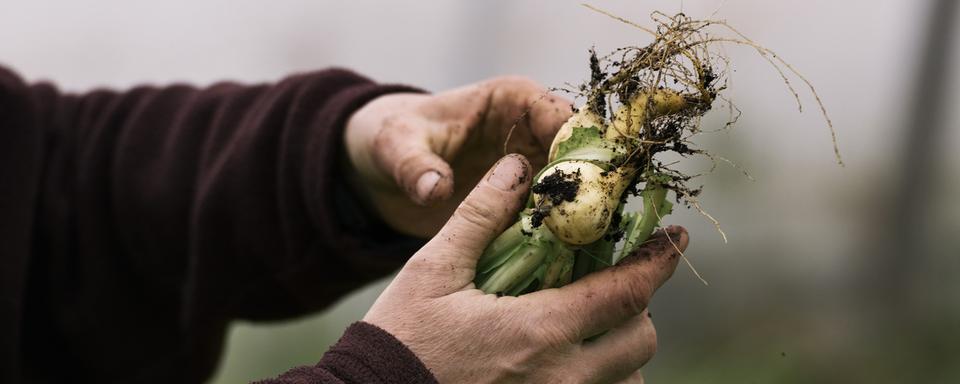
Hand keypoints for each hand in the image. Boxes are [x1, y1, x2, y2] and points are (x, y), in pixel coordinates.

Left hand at [344, 76, 571, 236]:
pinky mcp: (525, 203)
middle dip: (591, 190)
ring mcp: (533, 170)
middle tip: (592, 226)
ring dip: (582, 218)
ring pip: (576, 191)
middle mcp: (533, 131)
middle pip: (580, 157)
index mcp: (511, 100)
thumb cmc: (390, 138)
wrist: (381, 170)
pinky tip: (568, 263)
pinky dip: (562, 237)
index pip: (560, 117)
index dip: (577, 148)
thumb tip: (435, 189)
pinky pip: (554, 219)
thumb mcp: (395, 146)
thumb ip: (414, 166)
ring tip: (586, 250)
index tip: (580, 186)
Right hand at [363, 154, 687, 383]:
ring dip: (621, 347)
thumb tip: (518, 168)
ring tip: (589, 320)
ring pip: (627, 379)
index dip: (658, 261)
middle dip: (638, 305)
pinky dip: (601, 377)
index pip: (625, 293)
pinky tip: (569, 357)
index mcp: (539, 331)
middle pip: (640, 341)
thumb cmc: (400, 338)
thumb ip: (481, 216)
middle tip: (613, 279)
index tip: (675, 237)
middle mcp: (561, 378)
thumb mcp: (432, 269)